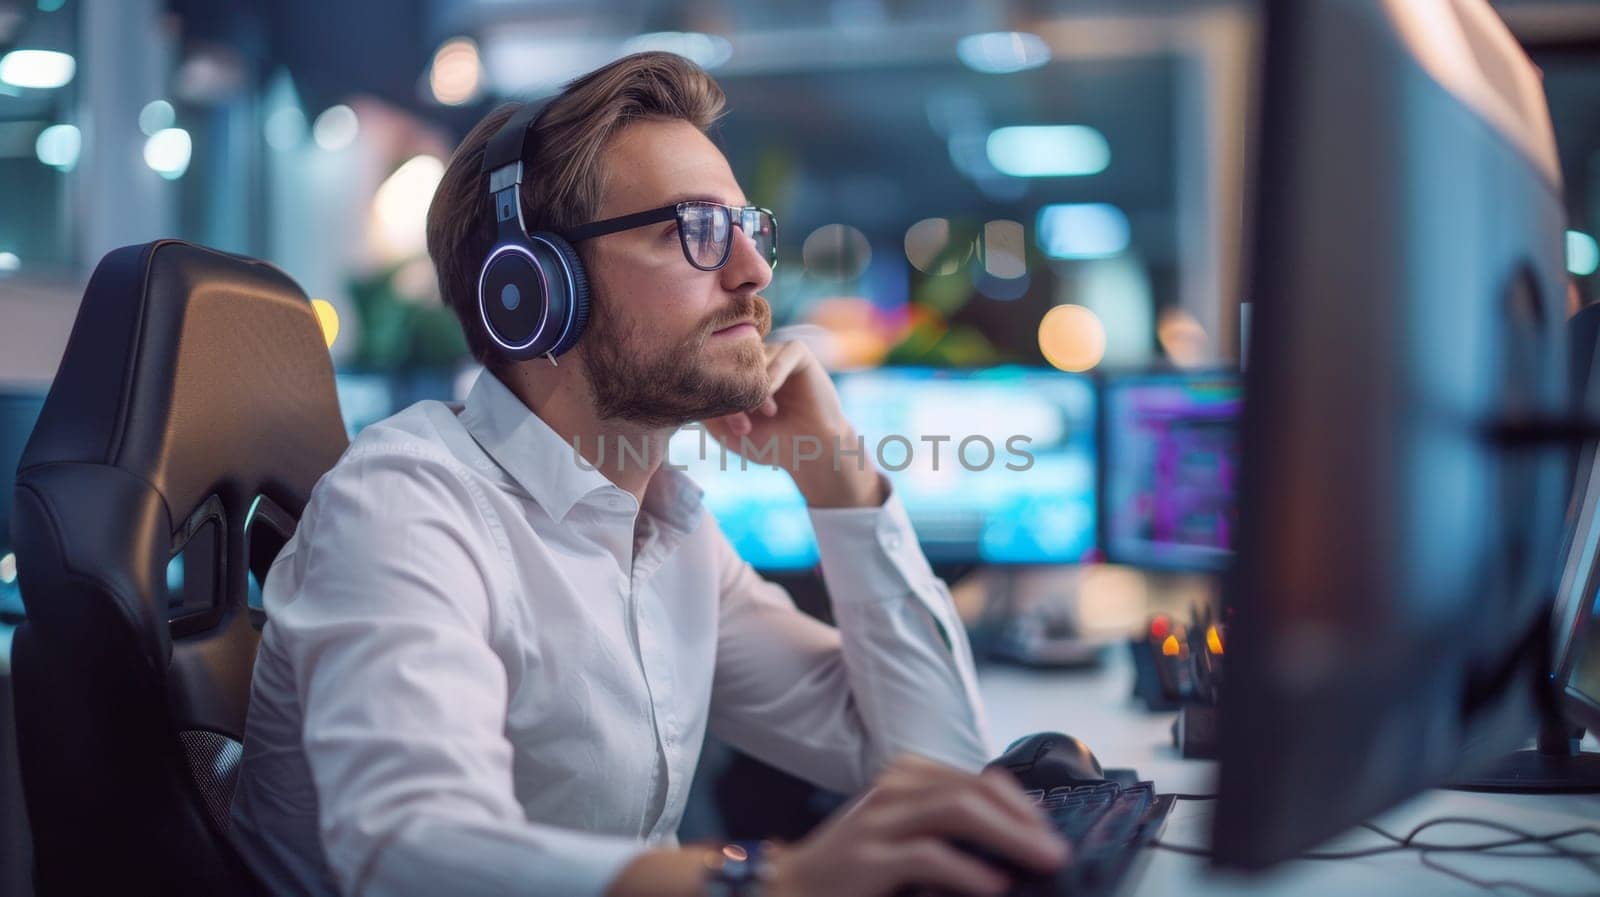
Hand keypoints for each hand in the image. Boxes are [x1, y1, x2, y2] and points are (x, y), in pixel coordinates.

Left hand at [702, 340, 882, 506]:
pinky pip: (783, 351)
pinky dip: (774, 374)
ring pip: (754, 356)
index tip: (727, 427)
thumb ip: (705, 406)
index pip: (713, 367)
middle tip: (742, 424)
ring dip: (754, 387)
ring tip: (761, 414)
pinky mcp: (799, 352)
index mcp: (735, 373)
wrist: (809, 453)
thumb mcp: (725, 429)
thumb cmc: (768, 442)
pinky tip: (771, 398)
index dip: (714, 395)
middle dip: (732, 391)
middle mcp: (754, 360)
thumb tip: (686, 384)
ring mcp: (776, 353)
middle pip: (730, 359)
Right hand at [763, 755, 1069, 896]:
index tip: (1051, 831)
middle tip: (1057, 850)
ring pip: (956, 811)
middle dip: (1024, 820)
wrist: (790, 887)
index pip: (978, 779)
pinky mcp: (866, 856)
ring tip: (1041, 861)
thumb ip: (949, 831)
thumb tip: (1016, 842)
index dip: (1022, 804)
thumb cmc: (854, 868)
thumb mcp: (907, 837)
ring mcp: (878, 820)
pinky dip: (967, 870)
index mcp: (906, 777)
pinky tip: (994, 885)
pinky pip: (927, 856)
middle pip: (973, 791)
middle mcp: (893, 788)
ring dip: (1009, 837)